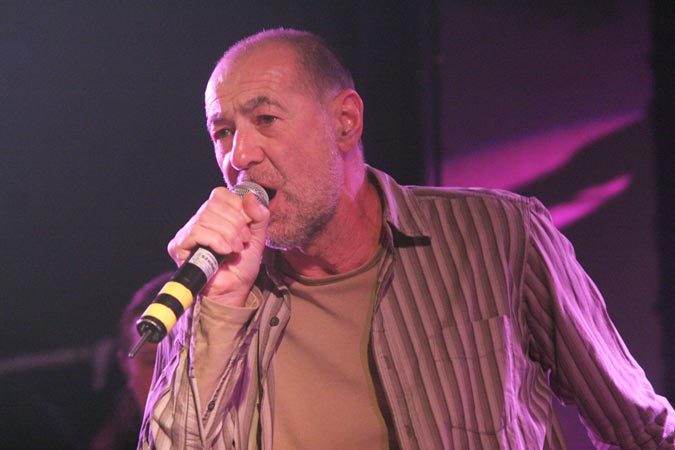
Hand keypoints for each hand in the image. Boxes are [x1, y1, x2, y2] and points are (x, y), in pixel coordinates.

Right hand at [167, 187, 269, 306]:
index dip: (237, 206)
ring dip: (227, 234)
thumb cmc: (242, 264)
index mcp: (215, 214)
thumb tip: (250, 196)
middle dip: (235, 223)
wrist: (234, 290)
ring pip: (206, 218)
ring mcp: (187, 233)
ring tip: (235, 249)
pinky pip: (197, 233)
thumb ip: (259, 215)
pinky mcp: (179, 246)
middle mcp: (198, 220)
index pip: (220, 195)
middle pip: (213, 205)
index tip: (247, 227)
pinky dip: (215, 240)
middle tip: (242, 241)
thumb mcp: (257, 236)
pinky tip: (224, 251)